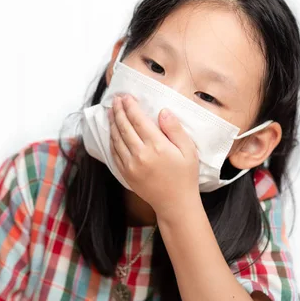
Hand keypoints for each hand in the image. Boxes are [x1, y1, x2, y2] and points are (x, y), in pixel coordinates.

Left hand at [109, 94, 199, 220]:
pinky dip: (112, 140)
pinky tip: (112, 132)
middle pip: (124, 127)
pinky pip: (115, 153)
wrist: (175, 203)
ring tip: (111, 111)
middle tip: (115, 100)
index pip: (138, 120)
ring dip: (113, 123)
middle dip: (119, 111)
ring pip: (117, 139)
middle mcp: (140, 154)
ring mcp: (131, 165)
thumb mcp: (188, 151)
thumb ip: (175, 129)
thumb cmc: (185, 176)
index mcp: (157, 146)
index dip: (131, 106)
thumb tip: (163, 111)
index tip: (126, 97)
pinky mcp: (126, 173)